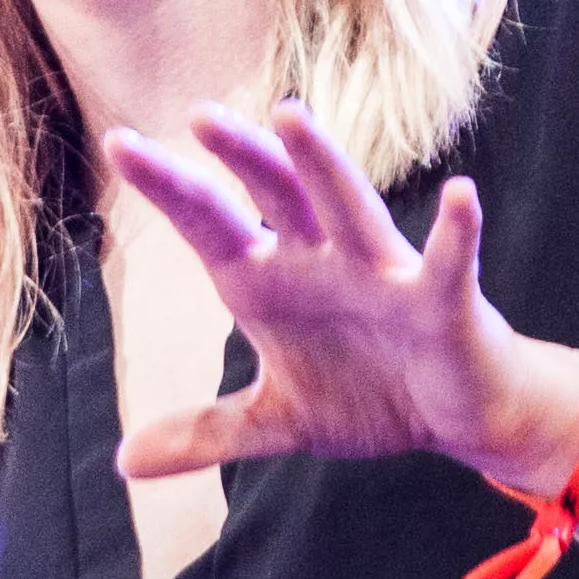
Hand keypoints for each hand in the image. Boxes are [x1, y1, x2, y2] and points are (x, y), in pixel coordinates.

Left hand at [103, 100, 578, 495]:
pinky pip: (449, 263)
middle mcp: (322, 260)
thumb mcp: (277, 420)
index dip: (168, 188)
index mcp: (272, 281)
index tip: (117, 143)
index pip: (211, 225)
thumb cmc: (370, 393)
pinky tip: (461, 195)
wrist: (457, 416)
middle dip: (240, 157)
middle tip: (199, 116)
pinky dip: (456, 232)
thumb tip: (124, 463)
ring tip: (289, 116)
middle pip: (274, 196)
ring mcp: (382, 275)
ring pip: (348, 208)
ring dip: (321, 165)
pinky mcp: (442, 302)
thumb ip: (206, 432)